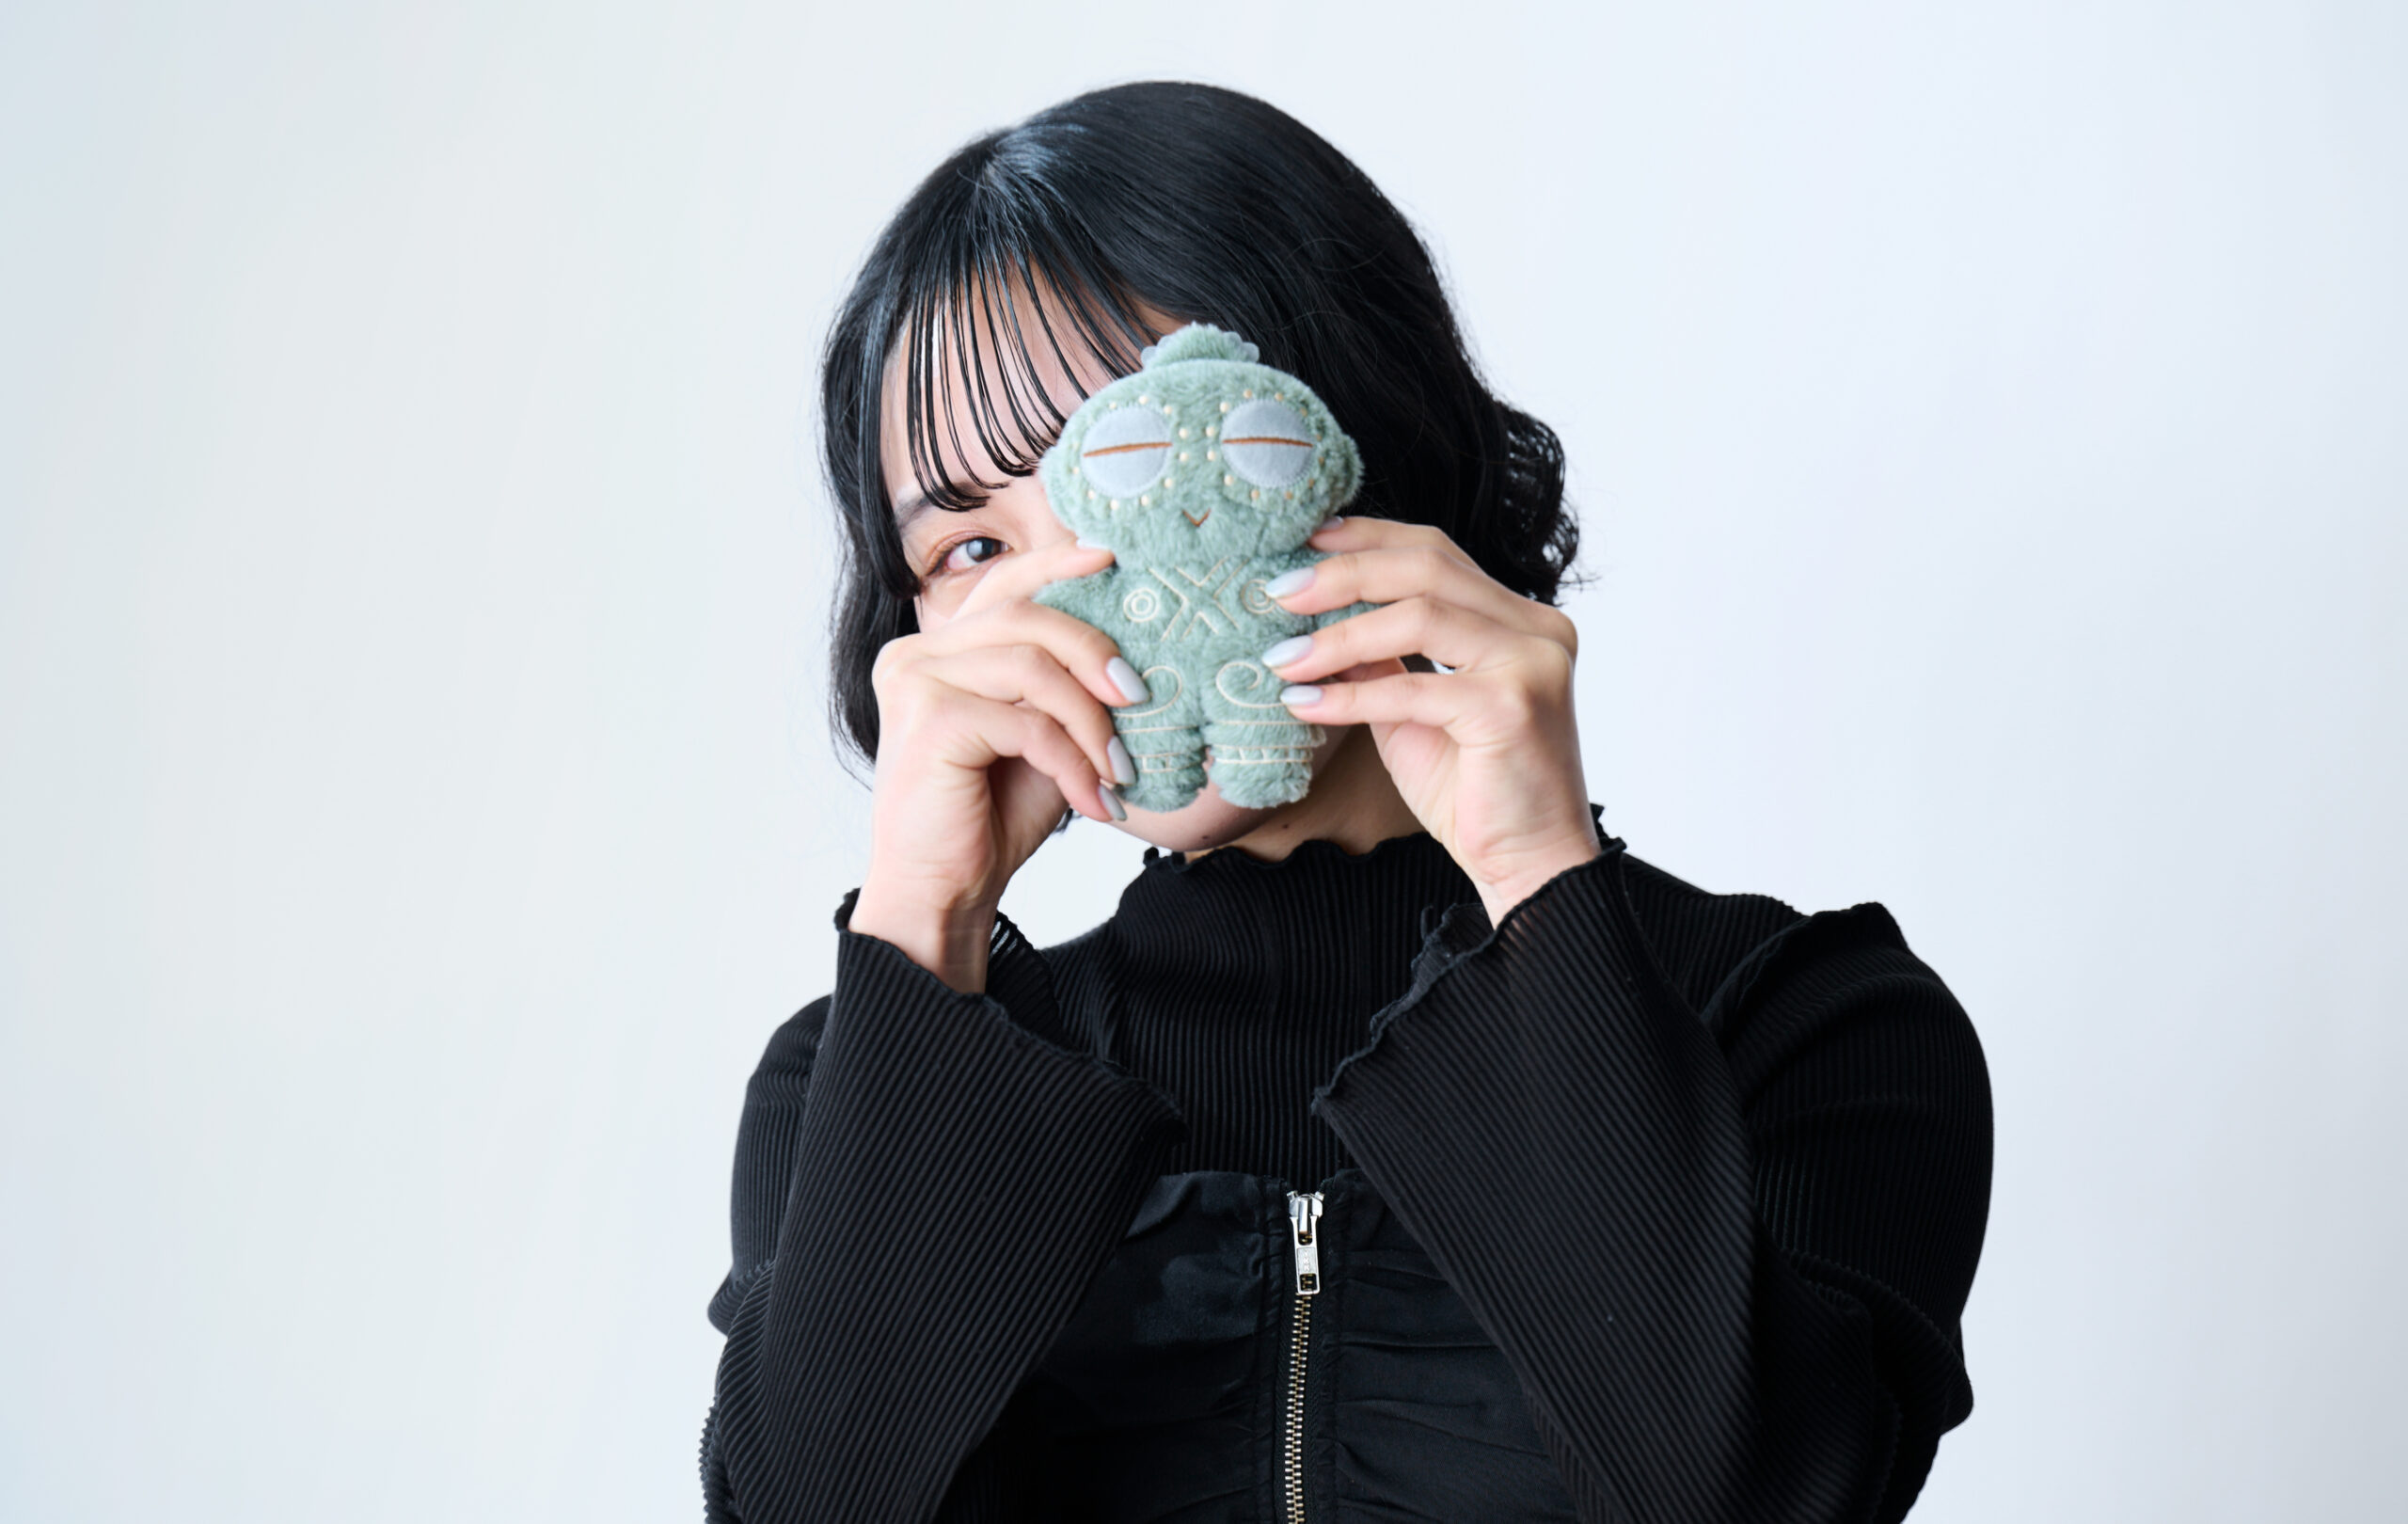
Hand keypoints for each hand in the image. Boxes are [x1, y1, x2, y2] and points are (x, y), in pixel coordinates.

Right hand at [849, 538, 1144, 990]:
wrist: (943, 892)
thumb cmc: (989, 817)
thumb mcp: (1040, 736)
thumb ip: (1063, 687)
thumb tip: (1131, 650)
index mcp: (938, 649)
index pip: (1002, 585)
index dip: (1056, 562)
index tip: (1111, 556)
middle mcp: (916, 654)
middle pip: (1025, 617)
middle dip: (1094, 653)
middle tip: (1140, 696)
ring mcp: (915, 681)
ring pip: (1032, 668)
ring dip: (1090, 721)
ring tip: (1118, 767)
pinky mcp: (929, 719)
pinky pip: (1027, 723)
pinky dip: (1071, 761)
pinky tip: (1092, 799)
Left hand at [1263, 517, 1599, 921]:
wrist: (1528, 864)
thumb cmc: (1473, 791)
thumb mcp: (1413, 710)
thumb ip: (1381, 658)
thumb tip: (1314, 614)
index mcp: (1519, 618)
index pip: (1435, 552)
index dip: (1365, 539)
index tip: (1300, 544)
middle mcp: (1536, 628)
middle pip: (1427, 566)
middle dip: (1343, 573)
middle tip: (1278, 591)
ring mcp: (1531, 663)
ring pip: (1420, 615)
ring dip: (1338, 636)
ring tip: (1282, 658)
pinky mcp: (1512, 708)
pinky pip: (1414, 686)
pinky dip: (1351, 694)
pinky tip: (1303, 705)